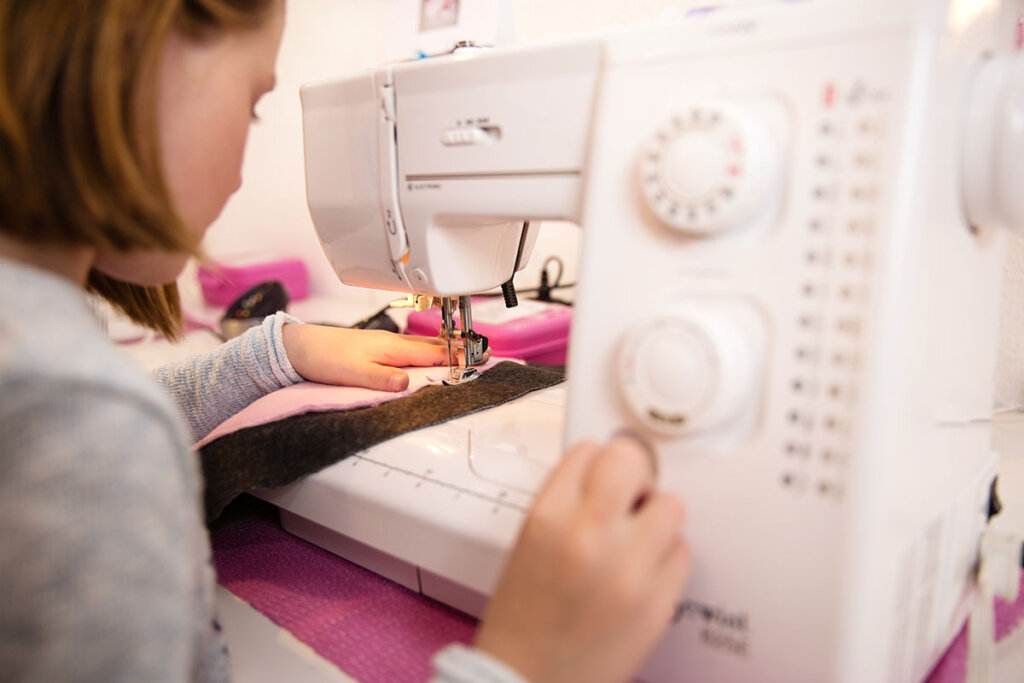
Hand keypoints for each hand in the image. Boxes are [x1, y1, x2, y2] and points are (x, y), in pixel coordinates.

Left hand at [281, 324, 462, 390]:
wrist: (300, 345)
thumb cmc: (324, 356)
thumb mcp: (353, 372)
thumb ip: (381, 379)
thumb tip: (407, 384)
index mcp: (392, 347)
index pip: (433, 353)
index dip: (457, 356)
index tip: (480, 357)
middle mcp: (393, 342)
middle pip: (434, 345)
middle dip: (458, 349)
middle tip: (482, 352)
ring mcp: (386, 342)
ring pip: (423, 344)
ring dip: (445, 347)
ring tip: (463, 350)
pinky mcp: (377, 345)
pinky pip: (412, 347)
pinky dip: (428, 349)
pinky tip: (427, 352)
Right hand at [475, 436, 690, 682]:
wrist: (527, 679)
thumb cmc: (523, 619)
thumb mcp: (530, 543)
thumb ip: (566, 504)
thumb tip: (606, 477)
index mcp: (547, 517)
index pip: (590, 451)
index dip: (597, 462)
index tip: (600, 473)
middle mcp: (588, 535)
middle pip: (632, 461)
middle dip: (632, 474)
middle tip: (627, 495)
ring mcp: (629, 569)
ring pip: (670, 504)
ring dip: (656, 517)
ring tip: (638, 538)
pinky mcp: (658, 602)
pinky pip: (682, 552)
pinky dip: (667, 556)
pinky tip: (645, 570)